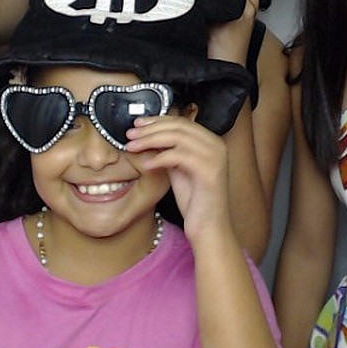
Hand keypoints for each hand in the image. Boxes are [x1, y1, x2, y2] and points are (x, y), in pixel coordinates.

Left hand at [125, 113, 230, 240]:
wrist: (208, 226)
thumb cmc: (194, 201)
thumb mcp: (178, 169)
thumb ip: (168, 151)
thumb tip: (147, 136)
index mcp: (211, 142)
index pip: (181, 121)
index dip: (157, 120)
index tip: (137, 124)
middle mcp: (216, 145)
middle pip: (179, 126)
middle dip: (150, 128)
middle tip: (130, 134)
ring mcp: (215, 157)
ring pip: (177, 137)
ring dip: (150, 140)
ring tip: (132, 146)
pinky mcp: (210, 171)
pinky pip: (179, 156)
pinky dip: (159, 158)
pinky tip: (146, 164)